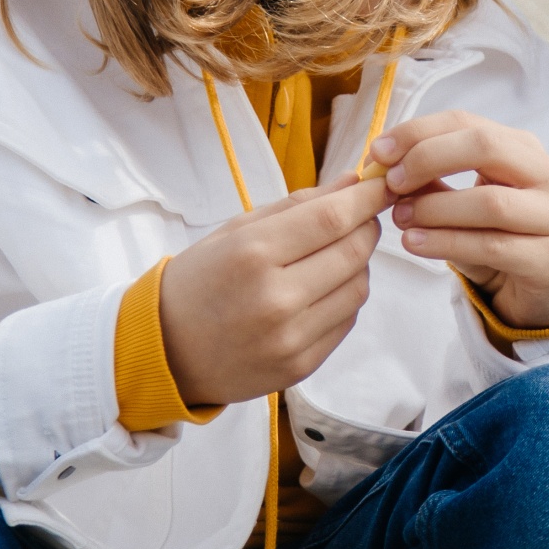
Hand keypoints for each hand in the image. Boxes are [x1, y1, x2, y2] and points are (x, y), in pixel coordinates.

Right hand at [157, 174, 391, 404]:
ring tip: (335, 254)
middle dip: (367, 227)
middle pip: (354, 252)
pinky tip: (324, 288)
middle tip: (360, 217)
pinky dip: (345, 297)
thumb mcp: (236, 230)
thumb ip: (297, 205)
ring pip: (358, 288)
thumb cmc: (199, 281)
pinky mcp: (301, 366)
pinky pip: (346, 321)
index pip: (333, 218)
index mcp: (252, 254)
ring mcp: (291, 338)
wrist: (166, 350)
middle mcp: (275, 299)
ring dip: (358, 264)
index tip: (382, 184)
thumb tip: (353, 182)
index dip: (367, 198)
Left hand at [372, 110, 548, 330]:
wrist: (544, 288)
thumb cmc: (500, 236)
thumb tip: (384, 165)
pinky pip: (493, 247)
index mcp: (524, 148)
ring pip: (490, 202)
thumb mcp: (464, 203)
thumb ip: (431, 182)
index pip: (466, 122)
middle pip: (486, 146)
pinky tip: (416, 243)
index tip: (378, 152)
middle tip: (391, 182)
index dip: (418, 132)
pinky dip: (448, 243)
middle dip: (428, 158)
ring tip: (400, 218)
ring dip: (435, 208)